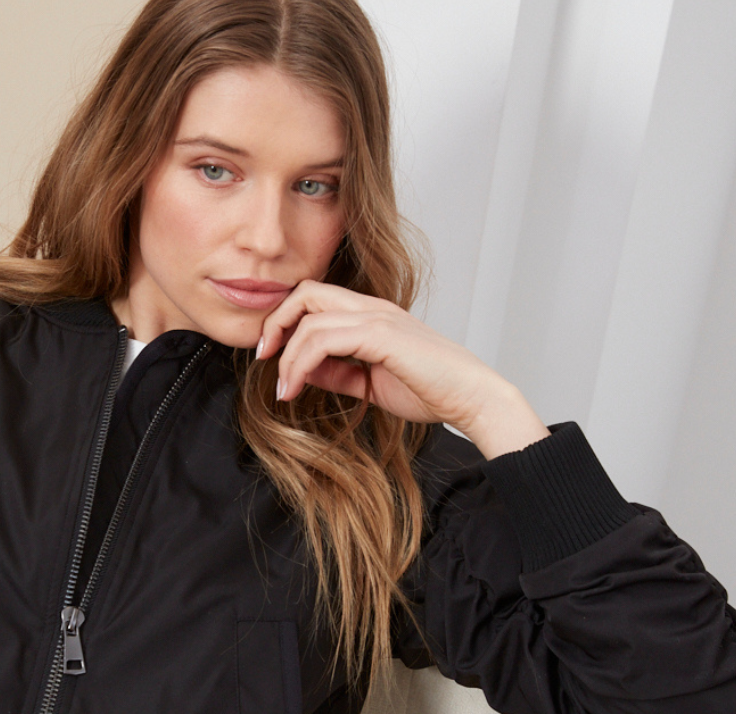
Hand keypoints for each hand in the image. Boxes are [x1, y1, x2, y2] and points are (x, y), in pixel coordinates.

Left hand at [256, 281, 551, 457]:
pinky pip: (324, 339)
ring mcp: (377, 318)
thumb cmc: (430, 391)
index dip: (285, 320)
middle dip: (275, 322)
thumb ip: (336, 372)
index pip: (315, 298)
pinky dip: (301, 363)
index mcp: (371, 314)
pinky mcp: (381, 335)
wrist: (471, 398)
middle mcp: (372, 309)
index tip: (271, 355)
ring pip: (309, 318)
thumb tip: (300, 370)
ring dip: (286, 355)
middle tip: (264, 357)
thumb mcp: (369, 382)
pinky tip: (296, 388)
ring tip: (283, 388)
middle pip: (306, 293)